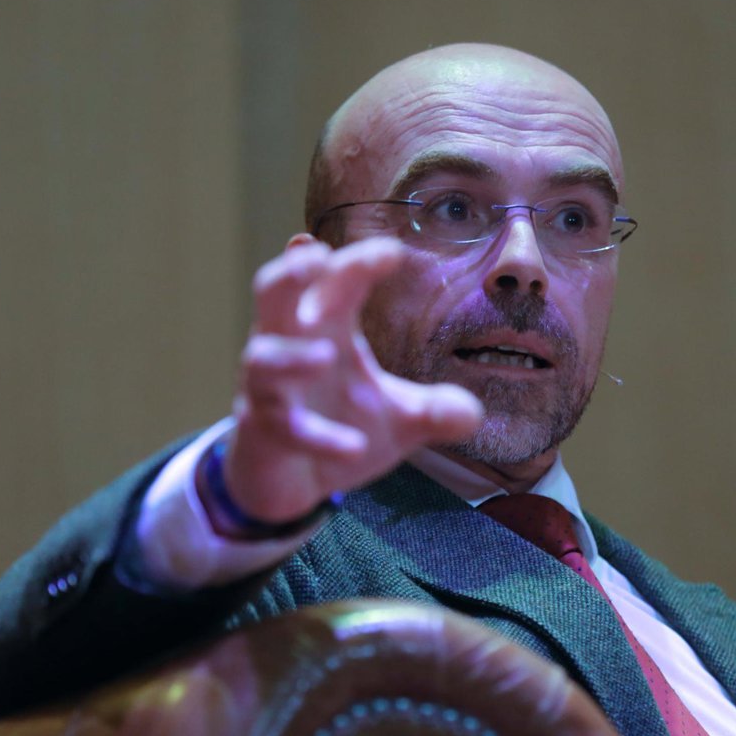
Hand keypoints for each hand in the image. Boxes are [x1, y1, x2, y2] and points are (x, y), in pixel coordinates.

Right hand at [219, 236, 482, 525]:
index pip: (336, 281)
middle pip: (272, 292)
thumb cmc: (337, 423)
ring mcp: (269, 389)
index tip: (394, 254)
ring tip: (327, 354)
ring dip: (293, 355)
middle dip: (290, 273)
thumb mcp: (397, 418)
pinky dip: (319, 436)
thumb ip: (433, 409)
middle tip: (316, 258)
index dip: (359, 262)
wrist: (291, 481)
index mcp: (325, 328)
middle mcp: (290, 347)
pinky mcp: (264, 431)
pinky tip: (352, 448)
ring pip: (264, 359)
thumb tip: (472, 413)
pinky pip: (286, 428)